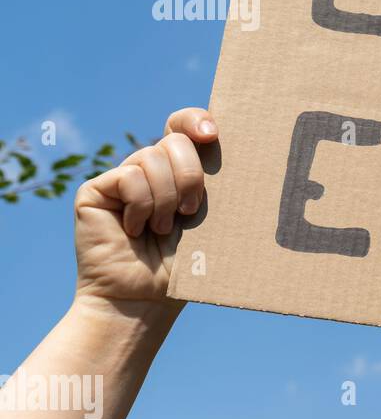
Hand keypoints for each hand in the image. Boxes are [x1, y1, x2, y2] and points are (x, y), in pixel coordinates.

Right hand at [72, 107, 216, 319]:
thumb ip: (219, 183)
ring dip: (166, 200)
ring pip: (153, 158)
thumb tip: (245, 150)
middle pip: (175, 140)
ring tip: (160, 230)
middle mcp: (150, 169)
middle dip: (191, 176)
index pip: (184, 124)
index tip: (212, 134)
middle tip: (190, 212)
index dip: (196, 120)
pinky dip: (141, 206)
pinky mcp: (96, 190)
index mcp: (179, 171)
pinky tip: (133, 229)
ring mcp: (122, 177)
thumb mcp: (213, 219)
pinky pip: (130, 176)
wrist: (146, 298)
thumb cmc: (187, 265)